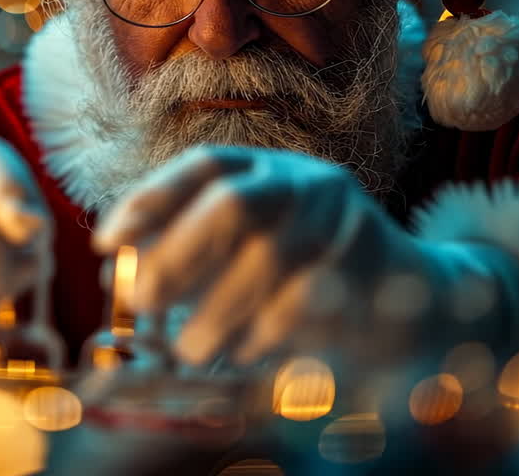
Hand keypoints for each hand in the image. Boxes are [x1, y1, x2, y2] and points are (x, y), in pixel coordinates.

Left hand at [94, 145, 412, 365]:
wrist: (412, 298)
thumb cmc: (303, 274)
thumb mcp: (246, 248)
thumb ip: (190, 251)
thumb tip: (119, 269)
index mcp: (266, 169)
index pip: (203, 167)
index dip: (150, 200)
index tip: (106, 242)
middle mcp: (303, 182)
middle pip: (234, 203)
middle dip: (179, 254)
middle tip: (142, 302)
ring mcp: (341, 219)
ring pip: (270, 256)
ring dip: (220, 309)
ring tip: (190, 350)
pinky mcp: (371, 265)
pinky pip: (310, 297)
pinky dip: (267, 330)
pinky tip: (244, 352)